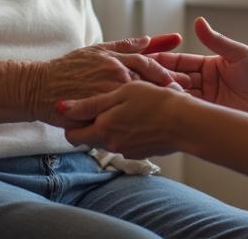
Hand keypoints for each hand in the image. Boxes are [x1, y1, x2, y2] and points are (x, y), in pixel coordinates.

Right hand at [25, 34, 188, 124]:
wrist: (41, 87)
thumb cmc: (69, 67)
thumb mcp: (97, 49)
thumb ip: (125, 46)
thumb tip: (148, 40)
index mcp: (116, 60)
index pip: (150, 64)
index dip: (168, 72)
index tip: (185, 78)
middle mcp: (114, 75)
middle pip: (150, 83)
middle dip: (170, 89)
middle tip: (188, 96)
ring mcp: (108, 95)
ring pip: (139, 102)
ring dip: (158, 107)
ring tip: (175, 115)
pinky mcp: (99, 112)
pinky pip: (122, 119)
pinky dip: (137, 124)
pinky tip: (150, 132)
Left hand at [60, 82, 186, 158]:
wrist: (186, 122)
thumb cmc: (155, 101)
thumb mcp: (120, 95)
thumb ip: (89, 104)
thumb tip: (62, 108)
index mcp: (103, 130)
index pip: (73, 135)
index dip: (71, 122)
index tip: (76, 109)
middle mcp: (112, 144)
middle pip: (89, 137)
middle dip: (91, 123)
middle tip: (102, 104)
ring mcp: (127, 150)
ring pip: (108, 138)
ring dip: (111, 125)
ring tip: (126, 106)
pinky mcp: (140, 152)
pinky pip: (125, 140)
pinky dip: (127, 130)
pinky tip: (139, 116)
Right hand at [150, 17, 247, 115]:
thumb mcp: (238, 55)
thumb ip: (216, 41)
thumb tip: (198, 21)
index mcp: (207, 66)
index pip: (178, 62)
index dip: (162, 60)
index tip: (146, 58)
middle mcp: (202, 83)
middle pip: (174, 79)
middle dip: (158, 78)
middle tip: (141, 78)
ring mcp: (204, 101)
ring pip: (177, 96)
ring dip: (164, 94)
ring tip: (149, 93)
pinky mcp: (208, 116)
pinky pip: (188, 112)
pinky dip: (176, 110)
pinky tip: (164, 108)